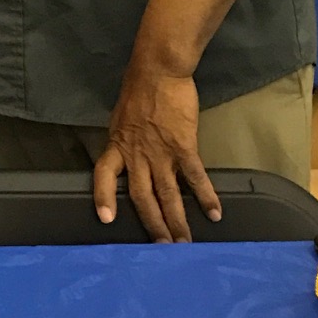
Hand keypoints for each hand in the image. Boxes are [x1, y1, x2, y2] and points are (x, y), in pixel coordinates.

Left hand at [92, 67, 222, 242]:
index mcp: (117, 145)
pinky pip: (195, 177)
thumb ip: (123, 140)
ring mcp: (160, 152)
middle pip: (141, 196)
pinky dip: (205, 197)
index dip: (103, 198)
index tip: (106, 219)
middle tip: (162, 246)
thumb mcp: (121, 118)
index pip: (102, 176)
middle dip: (152, 223)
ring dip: (177, 220)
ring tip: (185, 241)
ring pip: (167, 194)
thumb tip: (126, 154)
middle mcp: (136, 154)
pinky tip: (214, 213)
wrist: (158, 71)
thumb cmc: (138, 90)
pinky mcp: (184, 147)